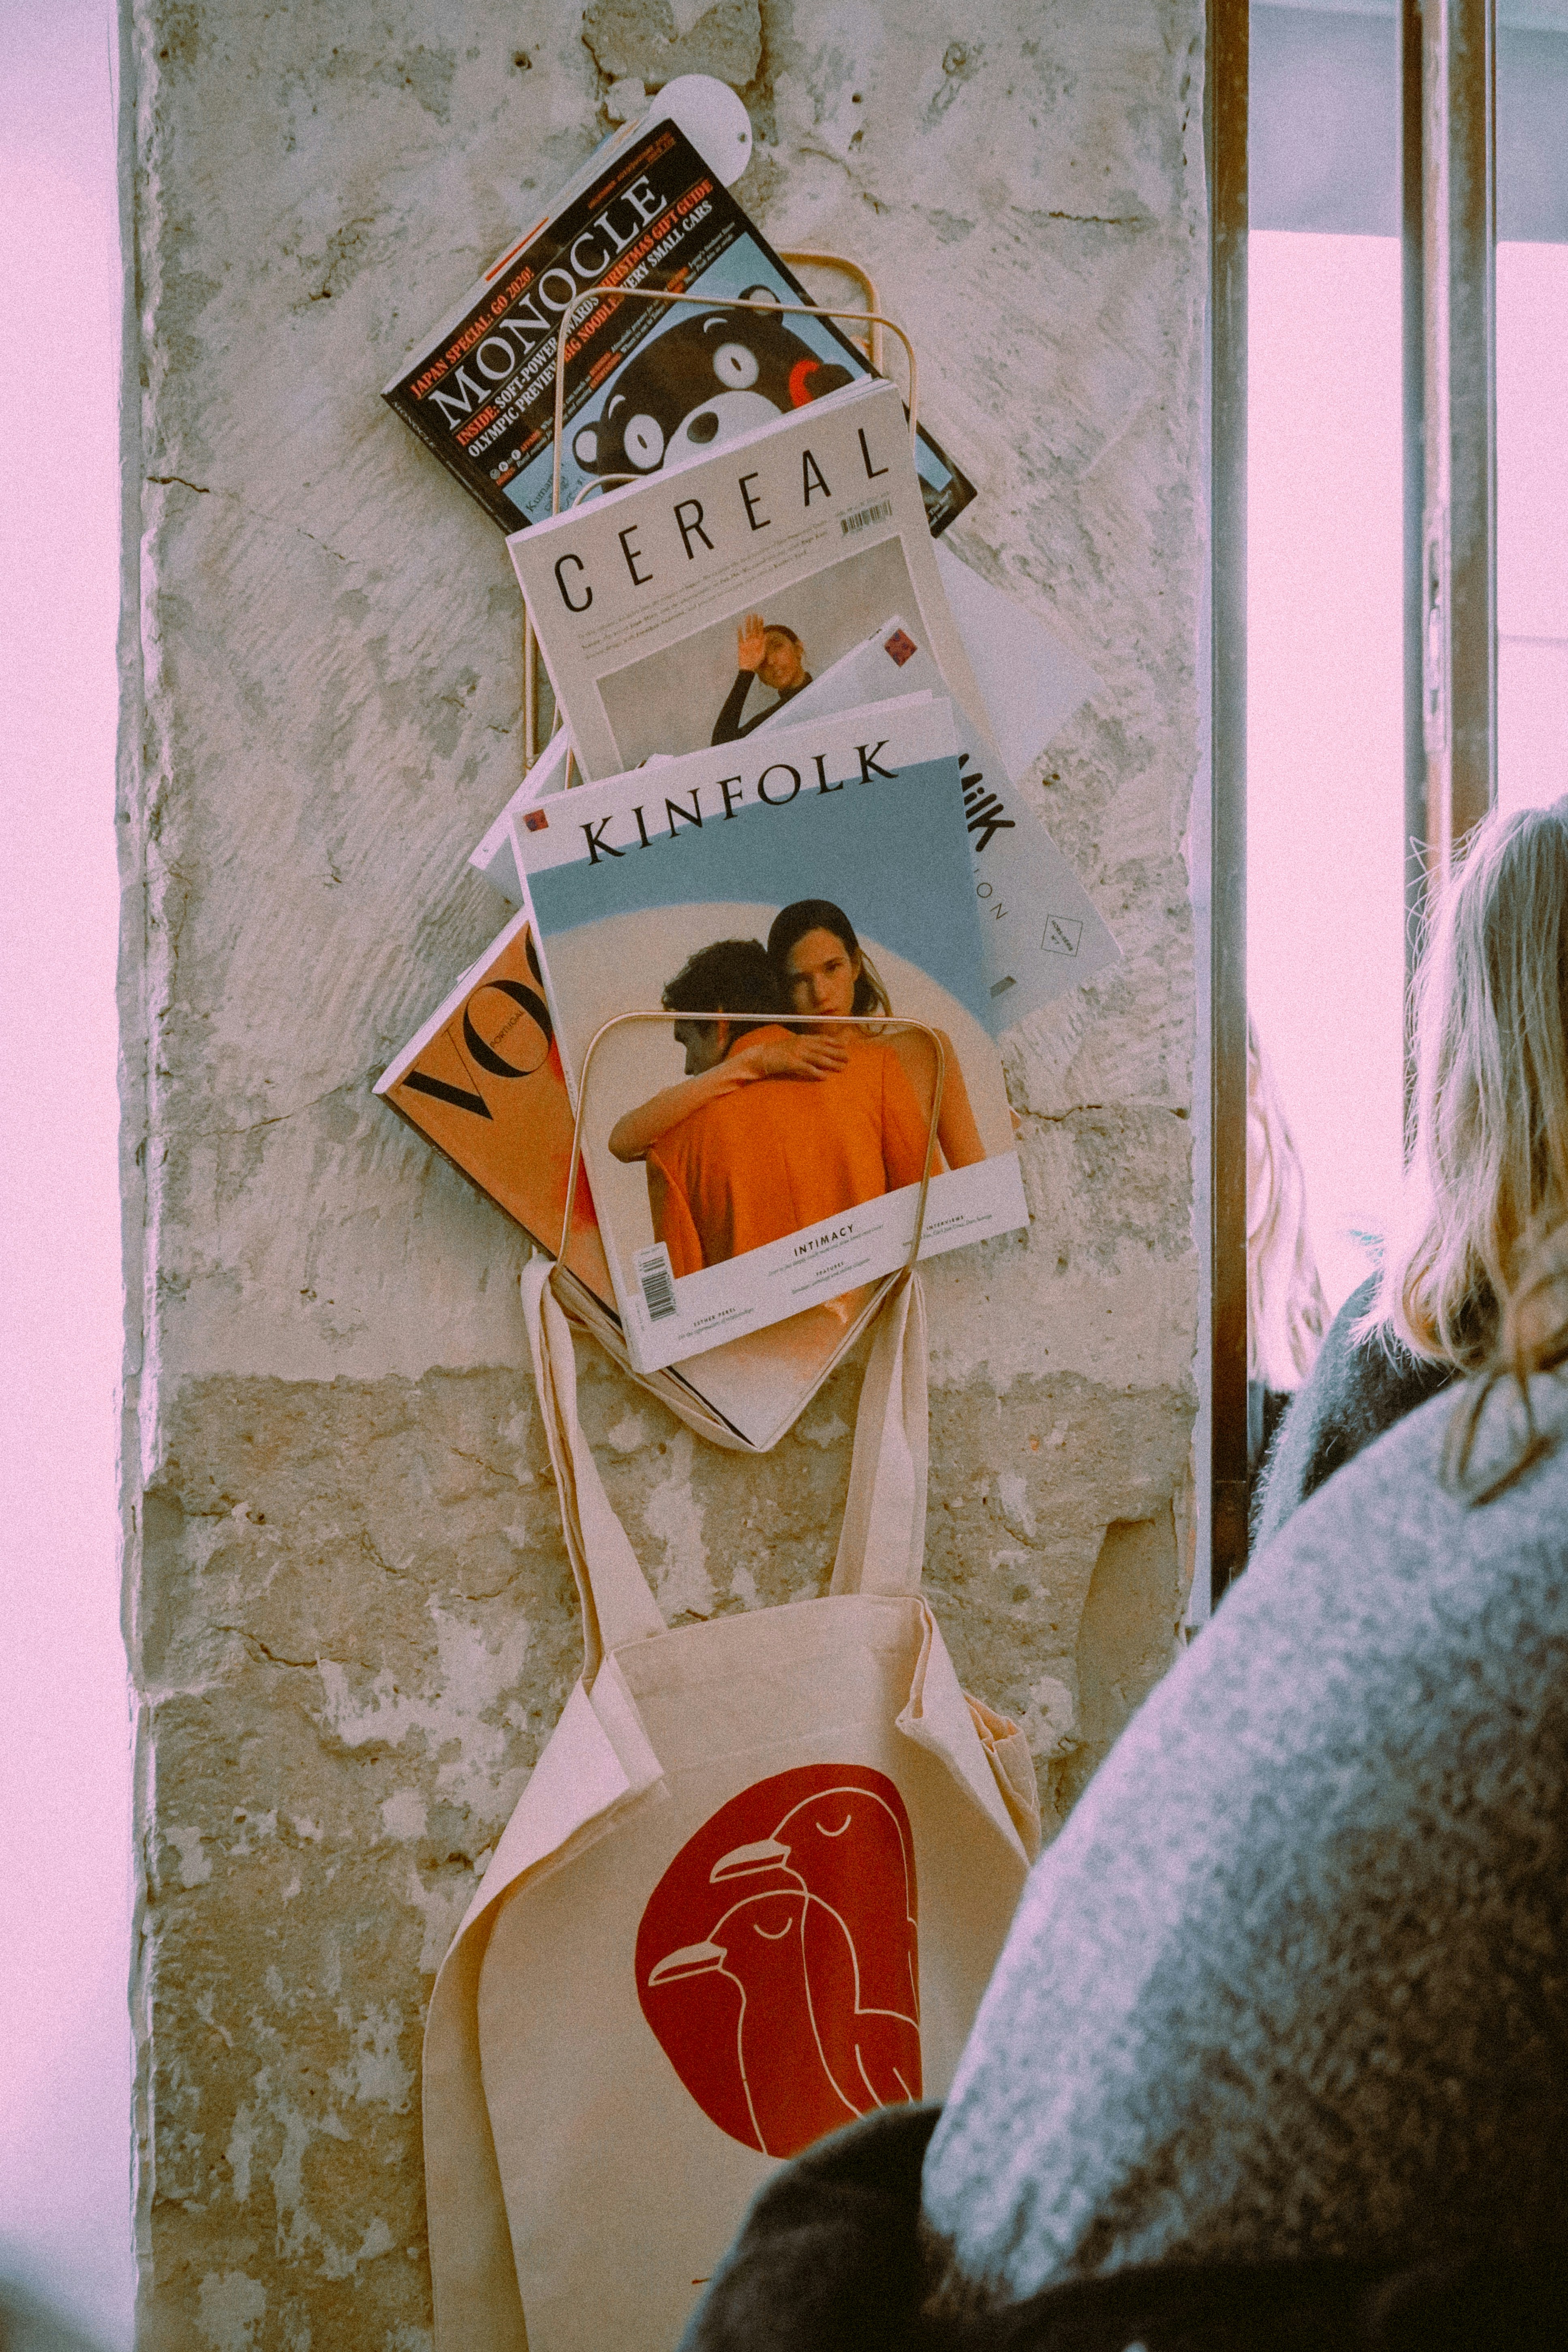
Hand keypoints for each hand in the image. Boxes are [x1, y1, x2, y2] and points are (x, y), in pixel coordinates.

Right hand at [733, 1034, 849, 1082]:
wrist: (760, 1056)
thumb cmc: (776, 1053)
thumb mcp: (792, 1045)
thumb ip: (804, 1046)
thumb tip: (815, 1050)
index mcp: (801, 1039)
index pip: (821, 1039)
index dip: (834, 1043)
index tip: (844, 1046)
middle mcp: (801, 1044)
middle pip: (823, 1049)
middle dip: (837, 1053)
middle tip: (848, 1059)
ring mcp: (796, 1053)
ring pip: (818, 1058)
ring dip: (831, 1063)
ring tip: (841, 1068)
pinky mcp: (791, 1063)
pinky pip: (806, 1068)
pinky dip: (816, 1073)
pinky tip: (824, 1077)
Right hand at [736, 612, 767, 671]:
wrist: (748, 669)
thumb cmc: (756, 662)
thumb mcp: (762, 653)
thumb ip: (764, 644)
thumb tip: (767, 635)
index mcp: (759, 642)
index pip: (760, 630)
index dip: (760, 624)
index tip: (761, 617)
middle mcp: (753, 641)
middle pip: (753, 629)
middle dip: (754, 621)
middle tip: (754, 613)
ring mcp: (747, 642)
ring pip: (747, 631)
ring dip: (747, 624)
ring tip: (747, 617)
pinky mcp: (741, 646)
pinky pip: (740, 637)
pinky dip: (739, 632)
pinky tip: (739, 626)